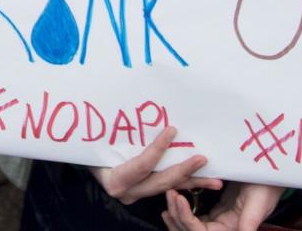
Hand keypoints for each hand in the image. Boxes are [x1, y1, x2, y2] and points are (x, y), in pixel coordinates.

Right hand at [93, 127, 222, 204]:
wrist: (85, 160)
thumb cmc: (91, 146)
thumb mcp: (102, 140)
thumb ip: (120, 134)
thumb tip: (139, 108)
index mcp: (116, 180)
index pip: (142, 165)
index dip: (158, 148)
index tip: (173, 130)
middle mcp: (128, 192)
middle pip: (160, 182)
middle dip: (184, 171)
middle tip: (203, 160)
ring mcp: (137, 194)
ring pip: (168, 187)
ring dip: (193, 182)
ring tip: (216, 180)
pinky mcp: (145, 192)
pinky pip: (167, 187)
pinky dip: (184, 182)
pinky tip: (201, 179)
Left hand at [163, 182, 281, 230]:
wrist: (272, 174)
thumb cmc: (268, 187)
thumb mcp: (259, 203)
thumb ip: (249, 222)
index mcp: (233, 229)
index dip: (186, 218)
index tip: (178, 199)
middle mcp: (225, 228)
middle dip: (177, 216)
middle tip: (169, 194)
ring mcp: (221, 220)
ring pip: (192, 225)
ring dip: (178, 214)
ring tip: (168, 197)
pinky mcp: (220, 211)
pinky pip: (198, 216)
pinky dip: (184, 210)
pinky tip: (175, 199)